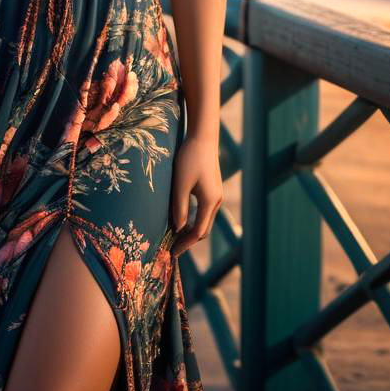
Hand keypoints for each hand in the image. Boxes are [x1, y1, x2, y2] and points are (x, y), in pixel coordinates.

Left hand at [170, 131, 222, 256]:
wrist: (203, 137)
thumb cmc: (189, 158)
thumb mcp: (181, 184)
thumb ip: (179, 207)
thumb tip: (177, 229)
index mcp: (210, 202)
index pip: (198, 232)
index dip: (185, 244)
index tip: (172, 253)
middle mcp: (216, 201)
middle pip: (204, 229)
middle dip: (189, 240)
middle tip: (172, 248)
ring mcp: (217, 195)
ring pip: (205, 220)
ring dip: (192, 230)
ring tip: (175, 237)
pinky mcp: (213, 189)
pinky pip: (205, 211)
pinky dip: (195, 219)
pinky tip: (182, 218)